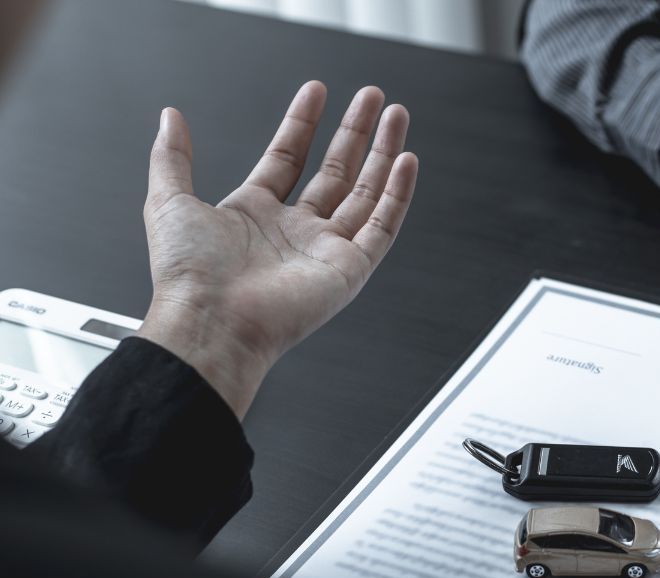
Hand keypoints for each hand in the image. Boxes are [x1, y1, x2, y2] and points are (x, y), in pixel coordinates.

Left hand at [137, 81, 417, 417]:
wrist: (212, 322)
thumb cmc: (188, 276)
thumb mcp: (169, 201)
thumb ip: (172, 157)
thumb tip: (170, 118)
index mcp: (255, 215)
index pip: (288, 158)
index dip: (303, 123)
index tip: (317, 91)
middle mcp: (295, 232)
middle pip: (335, 172)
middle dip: (356, 132)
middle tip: (373, 98)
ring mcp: (325, 250)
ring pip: (366, 193)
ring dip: (383, 154)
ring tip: (397, 116)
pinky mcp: (350, 269)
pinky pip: (382, 226)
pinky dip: (398, 194)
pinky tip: (407, 162)